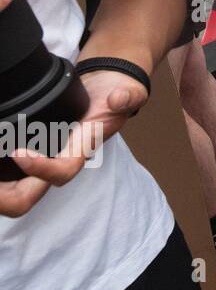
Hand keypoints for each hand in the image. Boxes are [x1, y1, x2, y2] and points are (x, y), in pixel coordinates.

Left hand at [0, 69, 146, 218]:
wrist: (110, 90)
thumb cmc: (118, 95)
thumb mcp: (129, 92)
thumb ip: (128, 96)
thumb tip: (117, 100)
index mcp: (83, 150)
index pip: (62, 173)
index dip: (40, 169)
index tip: (18, 153)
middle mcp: (62, 161)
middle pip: (28, 197)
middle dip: (4, 199)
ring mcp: (46, 160)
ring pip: (14, 192)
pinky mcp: (34, 152)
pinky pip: (11, 177)